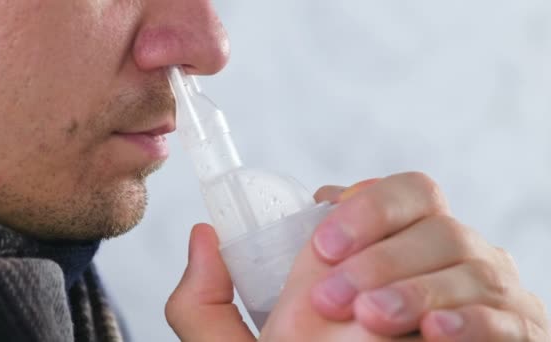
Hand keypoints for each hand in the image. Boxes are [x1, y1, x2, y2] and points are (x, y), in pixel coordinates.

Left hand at [165, 172, 549, 340]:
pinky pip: (507, 313)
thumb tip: (202, 236)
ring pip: (472, 260)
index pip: (396, 193)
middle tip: (333, 295)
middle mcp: (442, 256)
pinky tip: (434, 333)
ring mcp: (483, 291)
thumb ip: (211, 301)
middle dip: (384, 249)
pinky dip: (473, 318)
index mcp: (391, 244)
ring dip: (416, 287)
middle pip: (435, 217)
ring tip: (370, 318)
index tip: (322, 243)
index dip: (364, 206)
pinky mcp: (515, 331)